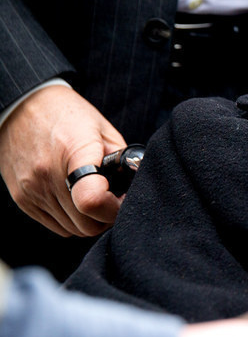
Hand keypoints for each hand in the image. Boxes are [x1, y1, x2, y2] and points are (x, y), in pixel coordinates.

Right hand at [0, 85, 125, 235]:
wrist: (22, 107)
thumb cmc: (68, 115)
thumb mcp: (102, 130)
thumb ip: (120, 161)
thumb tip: (135, 187)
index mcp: (74, 152)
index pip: (92, 200)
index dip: (114, 208)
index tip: (123, 199)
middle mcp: (48, 174)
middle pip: (86, 223)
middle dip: (107, 217)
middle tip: (114, 200)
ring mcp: (32, 189)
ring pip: (73, 229)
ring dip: (90, 220)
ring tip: (95, 197)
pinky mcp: (22, 198)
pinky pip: (56, 225)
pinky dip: (71, 219)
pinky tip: (77, 199)